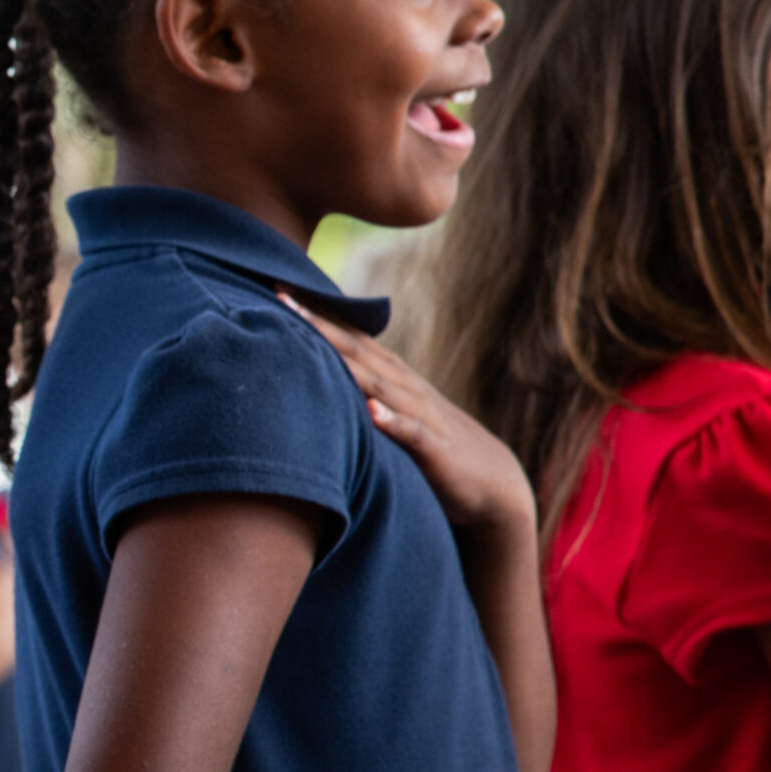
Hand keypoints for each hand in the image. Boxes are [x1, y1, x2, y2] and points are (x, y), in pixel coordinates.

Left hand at [279, 292, 533, 534]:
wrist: (493, 483)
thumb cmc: (432, 446)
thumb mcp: (393, 412)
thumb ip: (361, 392)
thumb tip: (314, 377)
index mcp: (393, 377)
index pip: (349, 338)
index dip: (315, 314)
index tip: (276, 288)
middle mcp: (405, 387)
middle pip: (357, 351)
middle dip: (319, 325)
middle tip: (280, 299)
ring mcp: (422, 415)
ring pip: (380, 385)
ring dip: (347, 365)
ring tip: (314, 342)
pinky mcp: (435, 450)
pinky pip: (412, 434)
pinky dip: (392, 421)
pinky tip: (372, 412)